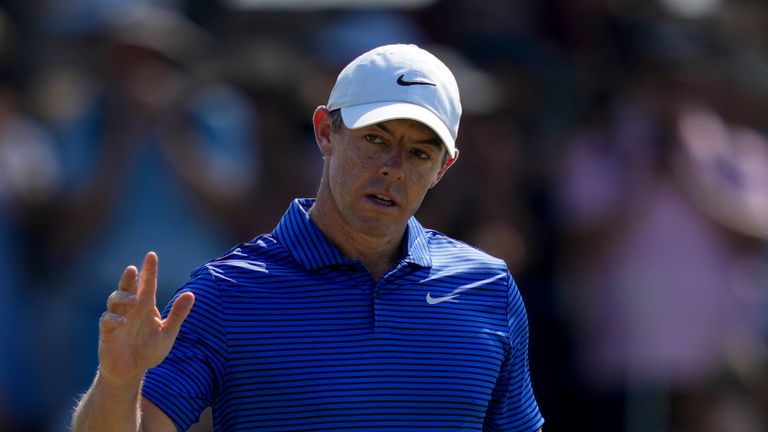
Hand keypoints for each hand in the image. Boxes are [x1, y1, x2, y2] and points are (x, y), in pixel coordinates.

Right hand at [98, 252, 194, 383]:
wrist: (132, 371)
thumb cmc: (149, 350)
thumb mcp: (168, 333)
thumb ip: (178, 314)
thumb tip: (191, 294)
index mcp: (146, 307)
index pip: (148, 284)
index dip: (149, 270)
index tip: (151, 255)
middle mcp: (131, 309)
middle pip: (128, 287)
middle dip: (129, 277)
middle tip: (133, 268)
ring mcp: (118, 318)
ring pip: (114, 299)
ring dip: (122, 296)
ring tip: (135, 299)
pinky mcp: (108, 332)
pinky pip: (107, 320)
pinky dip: (113, 317)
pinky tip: (122, 320)